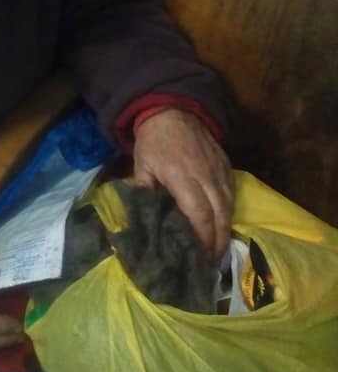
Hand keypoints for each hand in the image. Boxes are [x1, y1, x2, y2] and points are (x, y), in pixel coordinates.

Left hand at [132, 109, 233, 260]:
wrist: (172, 110)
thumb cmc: (153, 141)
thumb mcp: (141, 166)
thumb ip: (143, 193)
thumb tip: (140, 220)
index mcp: (183, 178)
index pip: (199, 214)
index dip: (203, 238)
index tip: (202, 257)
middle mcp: (206, 177)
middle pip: (220, 215)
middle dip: (219, 241)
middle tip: (213, 262)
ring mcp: (220, 170)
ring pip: (230, 206)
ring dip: (226, 229)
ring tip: (220, 250)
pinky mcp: (227, 165)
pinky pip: (232, 193)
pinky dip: (230, 212)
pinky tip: (224, 224)